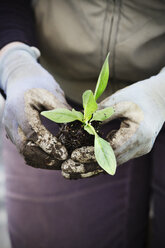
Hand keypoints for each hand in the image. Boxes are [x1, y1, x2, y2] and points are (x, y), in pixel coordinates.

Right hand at [0, 43, 69, 168]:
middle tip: (64, 161)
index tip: (64, 154)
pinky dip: (36, 156)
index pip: (33, 132)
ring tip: (59, 162)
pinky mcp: (12, 133)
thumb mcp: (51, 92)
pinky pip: (22, 149)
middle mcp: (11, 121)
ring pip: (23, 152)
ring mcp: (10, 128)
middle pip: (25, 147)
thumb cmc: (38, 84)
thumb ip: (63, 110)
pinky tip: (50, 157)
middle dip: (45, 158)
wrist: (21, 79)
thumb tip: (81, 126)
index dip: (49, 145)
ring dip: (41, 160)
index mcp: (20, 108)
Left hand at [62, 68, 164, 177]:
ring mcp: (139, 149)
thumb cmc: (140, 95)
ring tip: (72, 169)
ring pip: (112, 164)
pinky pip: (116, 158)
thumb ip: (101, 113)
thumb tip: (80, 123)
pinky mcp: (136, 149)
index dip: (92, 155)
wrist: (161, 98)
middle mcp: (140, 146)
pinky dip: (100, 160)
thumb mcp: (120, 100)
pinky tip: (84, 161)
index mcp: (139, 133)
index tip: (74, 156)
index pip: (112, 150)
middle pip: (111, 163)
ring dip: (91, 167)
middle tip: (67, 170)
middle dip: (87, 167)